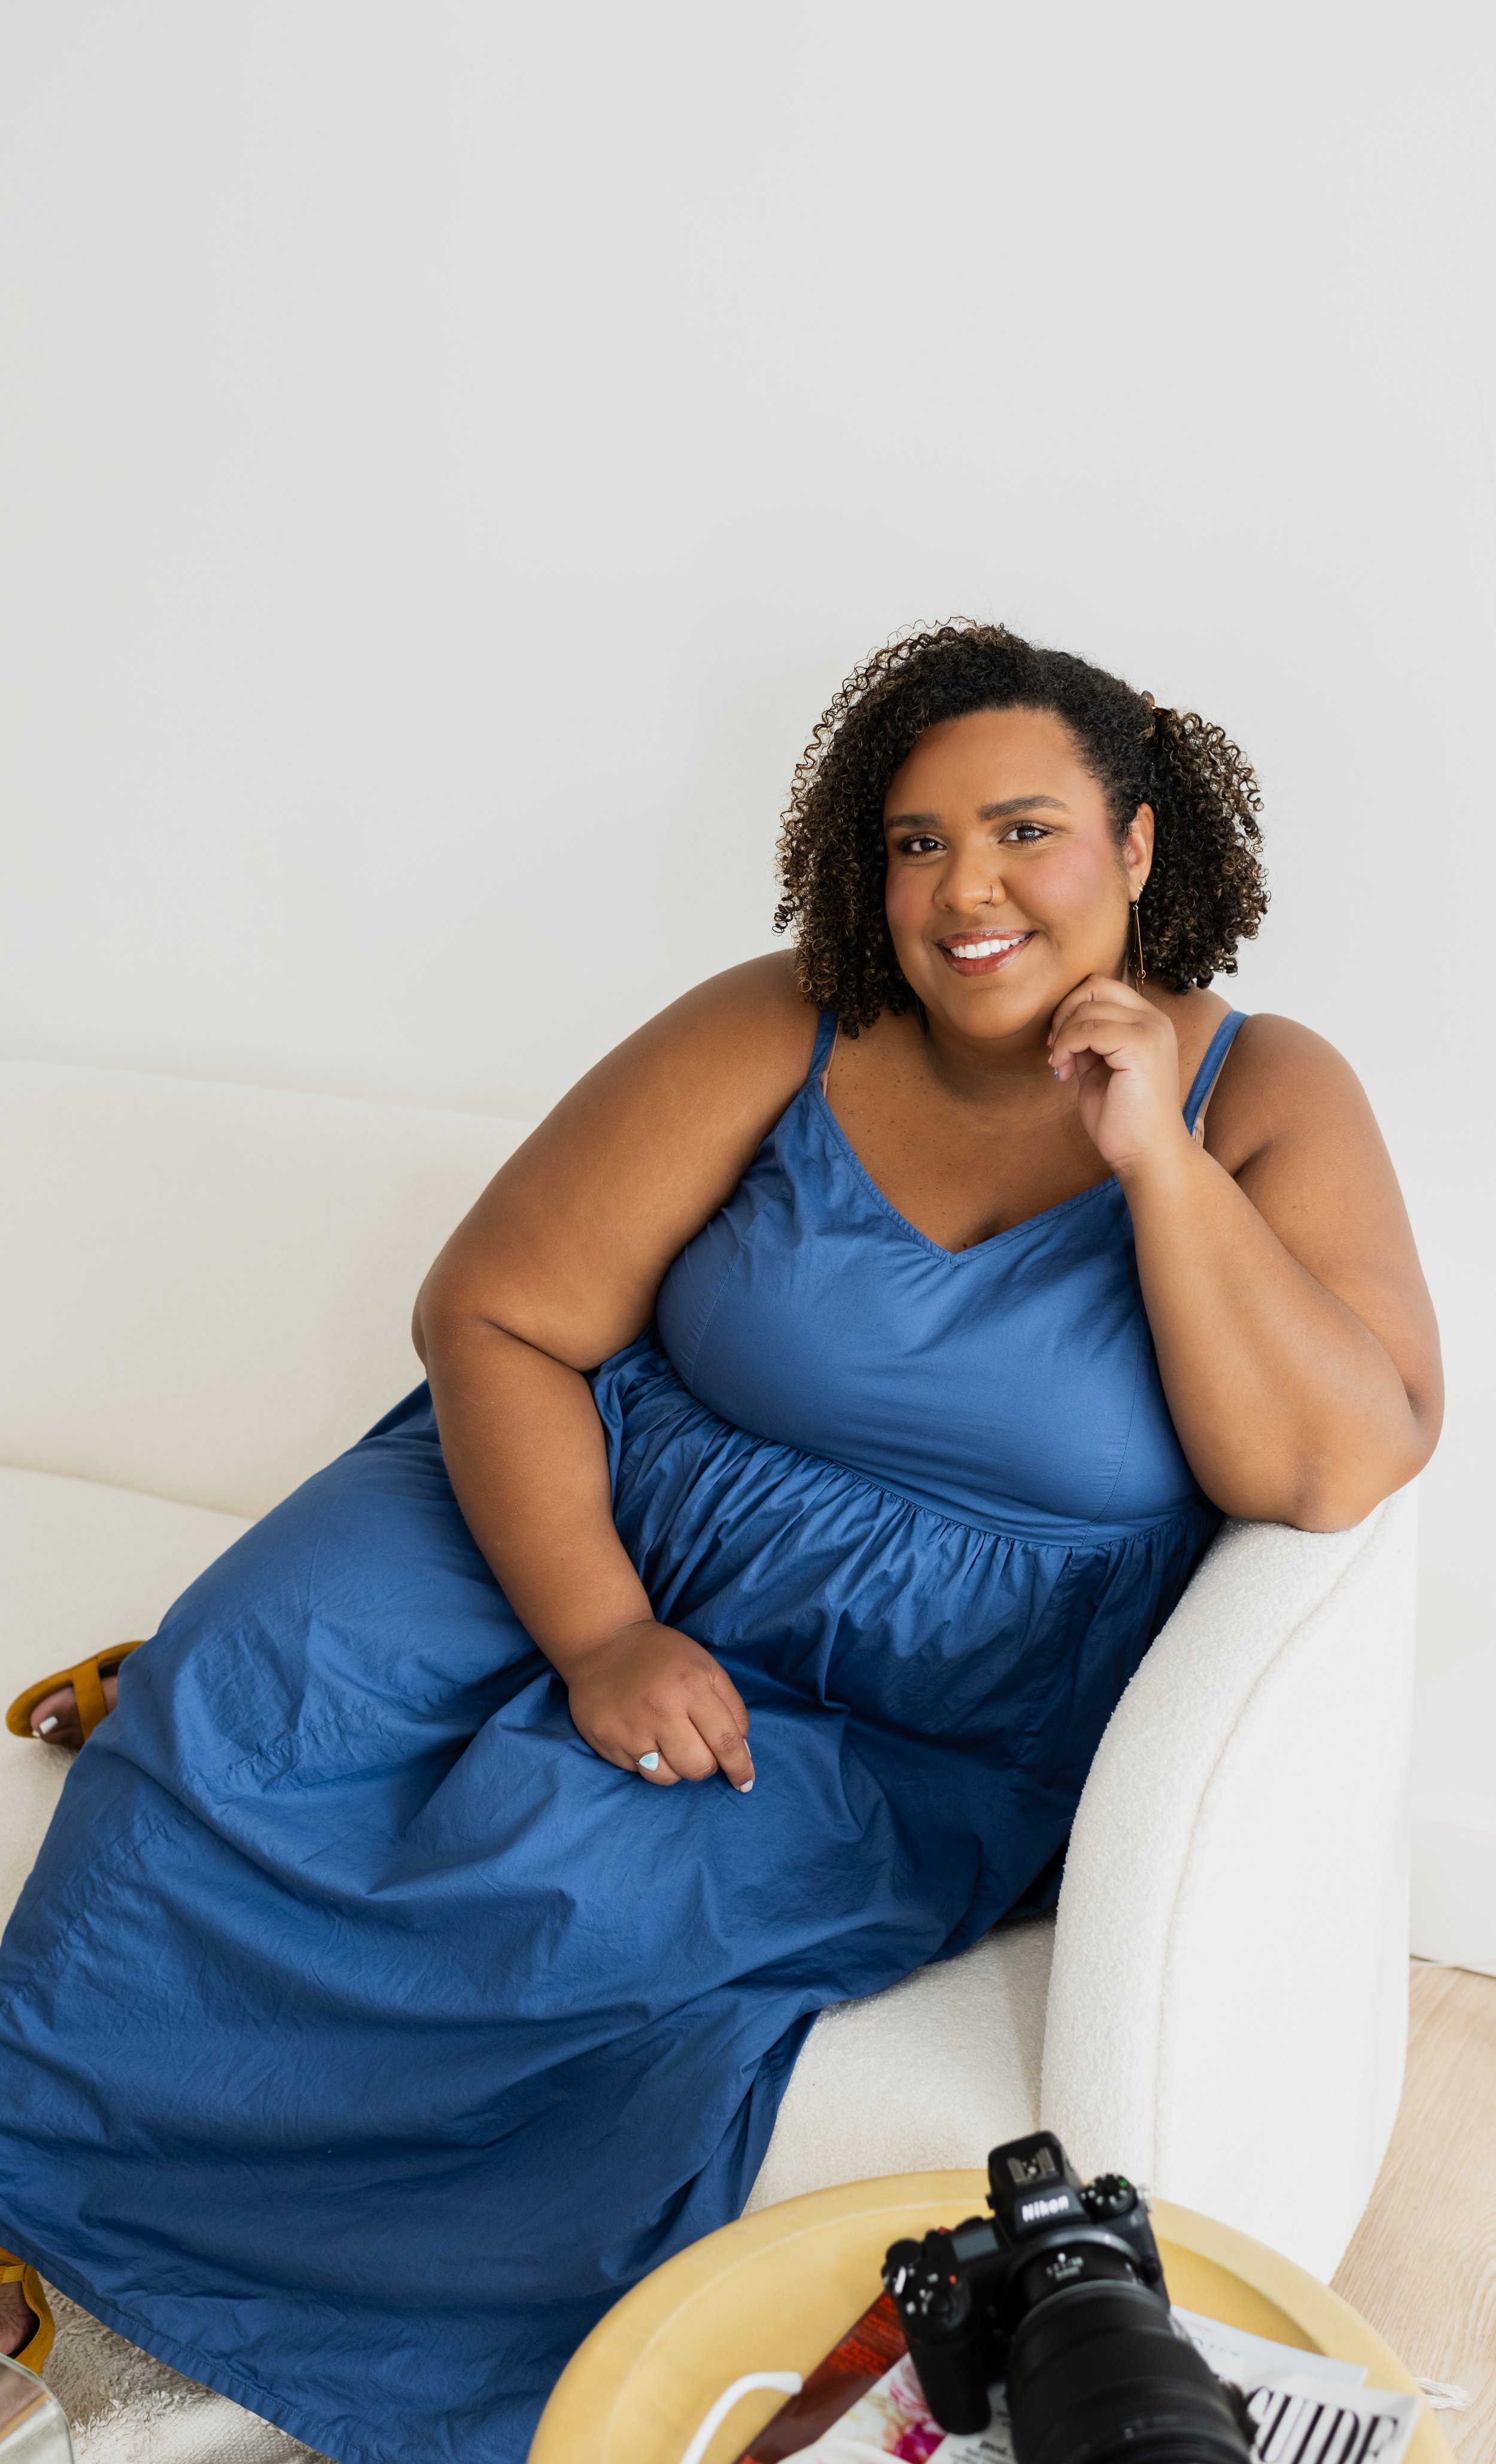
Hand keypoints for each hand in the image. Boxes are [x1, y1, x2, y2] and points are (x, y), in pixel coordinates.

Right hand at [564, 1618, 754, 1790]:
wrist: (603, 1642)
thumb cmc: (662, 1655)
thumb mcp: (707, 1667)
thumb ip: (732, 1709)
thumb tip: (741, 1754)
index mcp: (691, 1687)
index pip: (725, 1742)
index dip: (740, 1767)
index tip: (745, 1782)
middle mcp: (660, 1710)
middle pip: (697, 1768)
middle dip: (705, 1764)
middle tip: (697, 1745)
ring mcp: (630, 1729)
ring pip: (667, 1778)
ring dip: (675, 1767)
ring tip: (668, 1741)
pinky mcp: (606, 1741)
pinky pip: (637, 1772)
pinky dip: (647, 1762)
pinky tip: (642, 1736)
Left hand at [1047, 977, 1190, 1174]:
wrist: (1148, 1155)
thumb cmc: (1124, 1120)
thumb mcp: (1100, 1069)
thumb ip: (1088, 1042)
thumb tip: (1062, 1024)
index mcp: (1148, 1022)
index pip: (1102, 987)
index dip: (1072, 1008)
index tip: (1059, 1043)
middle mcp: (1154, 1019)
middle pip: (1094, 986)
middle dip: (1064, 1014)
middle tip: (1056, 1051)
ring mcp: (1150, 1030)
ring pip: (1086, 1008)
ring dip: (1063, 1037)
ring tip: (1062, 1068)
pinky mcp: (1140, 1045)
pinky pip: (1087, 1029)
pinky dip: (1066, 1047)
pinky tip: (1066, 1074)